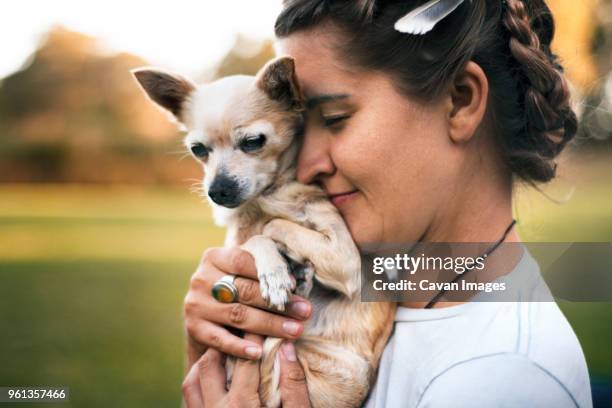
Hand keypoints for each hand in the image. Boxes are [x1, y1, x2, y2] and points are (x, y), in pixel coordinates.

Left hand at [182, 335, 311, 407]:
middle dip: (229, 342)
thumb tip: (288, 348)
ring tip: (229, 348)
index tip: (263, 320)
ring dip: (209, 358)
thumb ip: (295, 384)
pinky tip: (216, 373)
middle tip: (244, 329)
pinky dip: (199, 377)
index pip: (246, 359)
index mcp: (243, 407)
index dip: (255, 335)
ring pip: (194, 376)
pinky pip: (190, 394)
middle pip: (212, 361)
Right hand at [184, 247, 312, 363]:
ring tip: (294, 330)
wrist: (205, 315)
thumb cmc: (234, 289)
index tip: (294, 286)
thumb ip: (260, 270)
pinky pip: (220, 339)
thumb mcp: (241, 272)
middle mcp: (201, 279)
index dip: (270, 272)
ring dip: (270, 324)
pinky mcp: (194, 328)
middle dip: (278, 302)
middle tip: (304, 312)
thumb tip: (293, 282)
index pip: (243, 261)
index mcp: (214, 258)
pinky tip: (259, 353)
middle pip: (244, 290)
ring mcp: (196, 304)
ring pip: (238, 315)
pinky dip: (240, 347)